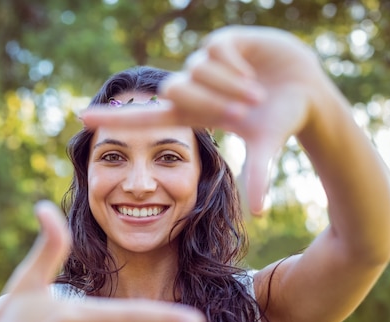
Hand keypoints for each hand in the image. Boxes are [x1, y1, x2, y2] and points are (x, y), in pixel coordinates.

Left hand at [81, 26, 326, 214]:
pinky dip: (235, 66)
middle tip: (245, 112)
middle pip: (174, 90)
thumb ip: (258, 174)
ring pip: (196, 71)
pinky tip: (254, 69)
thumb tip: (258, 212)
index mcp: (193, 114)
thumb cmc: (281, 119)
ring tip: (257, 94)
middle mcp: (193, 88)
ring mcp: (205, 64)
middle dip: (211, 103)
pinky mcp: (222, 41)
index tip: (81, 117)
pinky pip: (214, 51)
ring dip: (230, 87)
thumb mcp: (266, 147)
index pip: (145, 116)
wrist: (307, 89)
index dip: (115, 118)